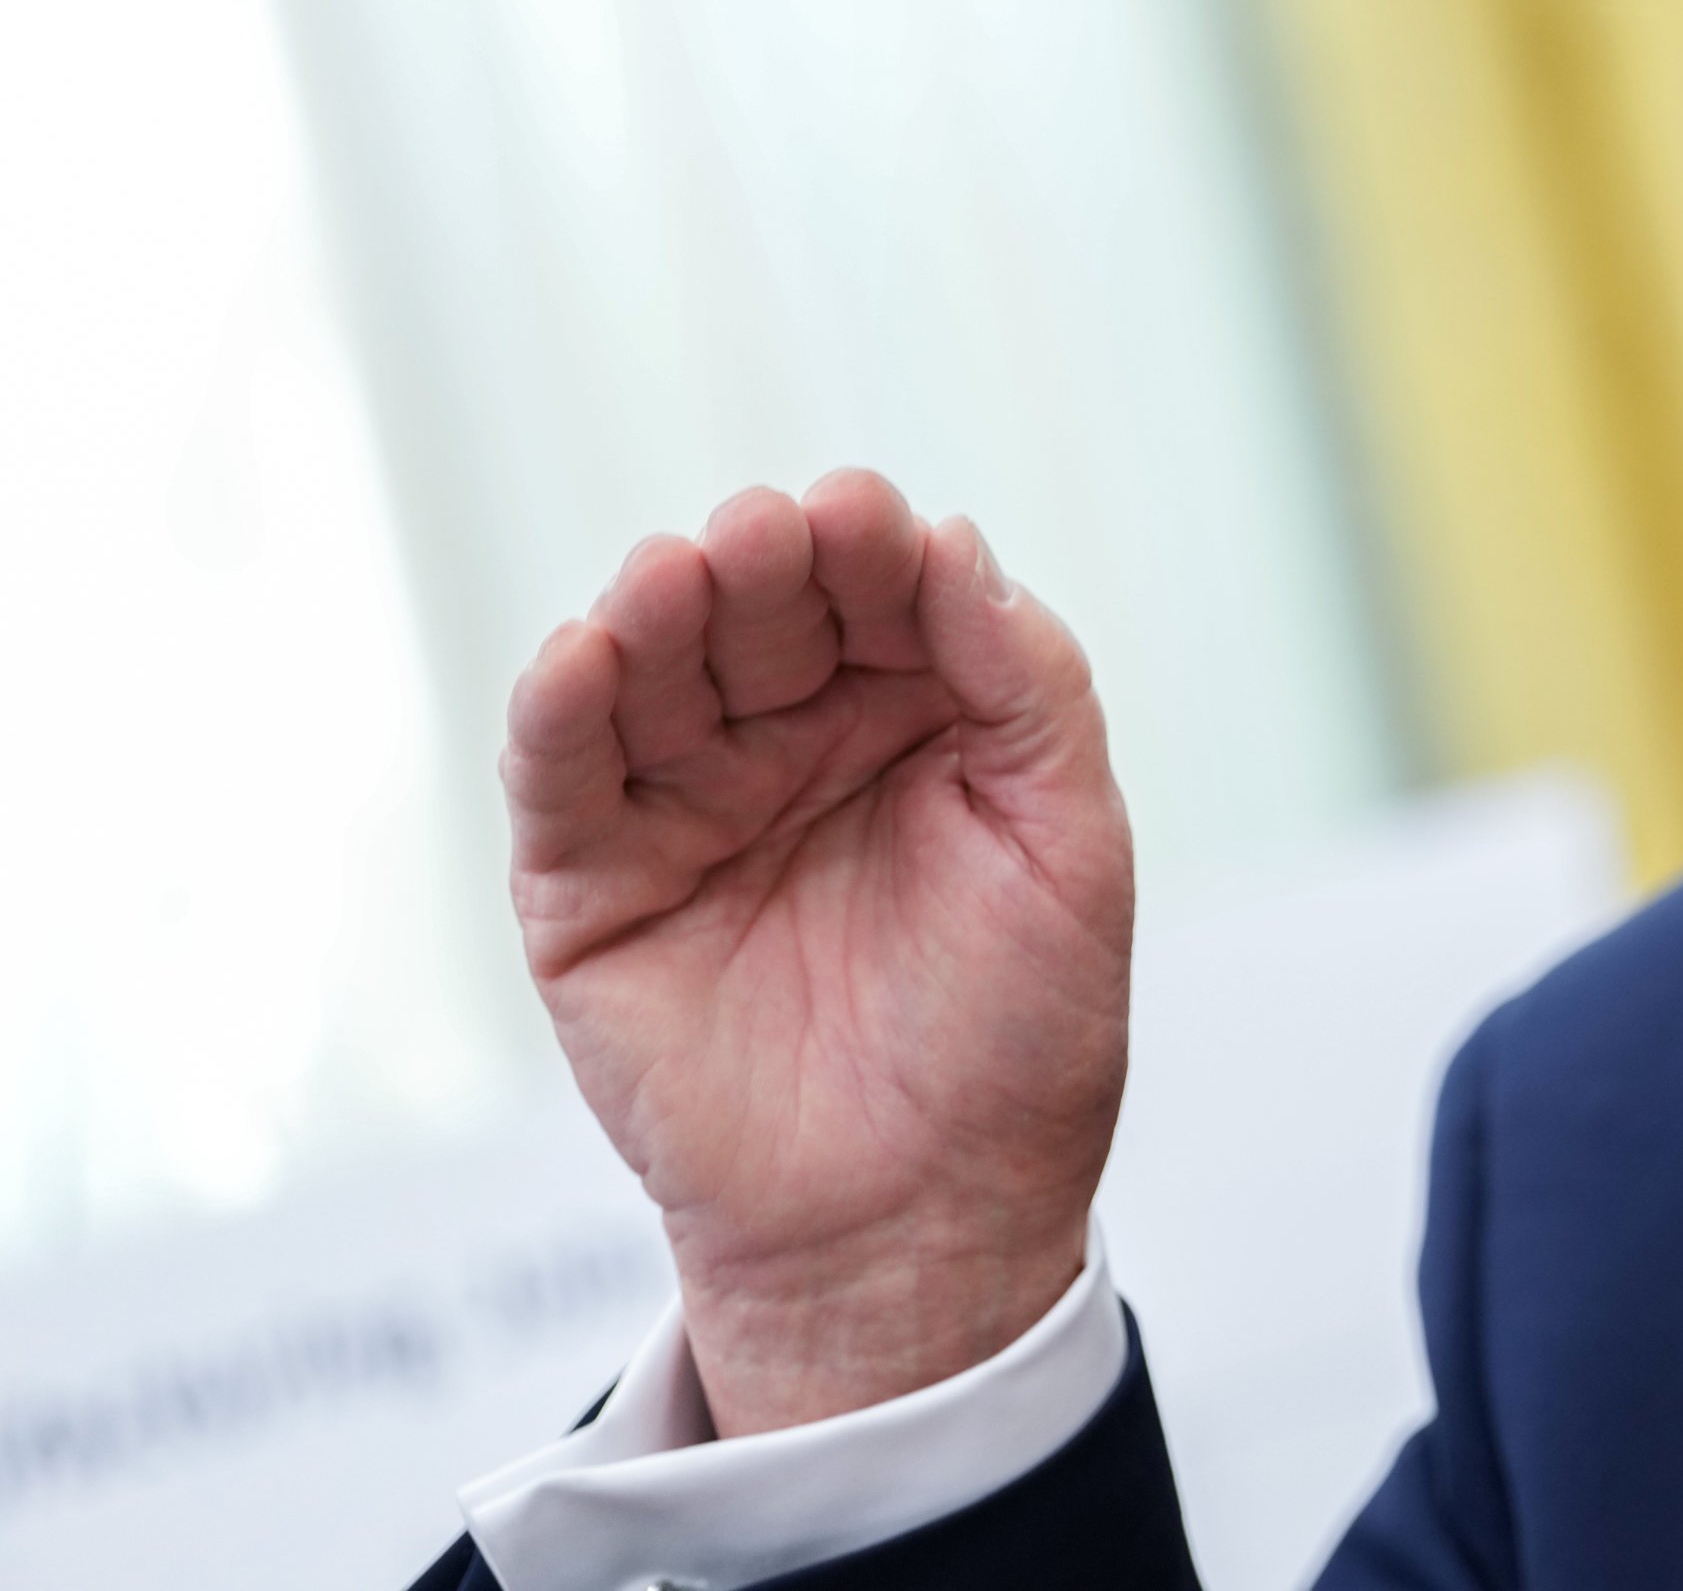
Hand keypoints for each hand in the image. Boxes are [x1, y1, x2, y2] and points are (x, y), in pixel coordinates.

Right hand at [503, 473, 1132, 1434]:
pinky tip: (580, 658)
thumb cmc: (1017, 1035)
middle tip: (762, 536)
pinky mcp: (592, 887)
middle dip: (760, 564)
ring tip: (674, 579)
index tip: (863, 515)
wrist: (925, 1222)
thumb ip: (1025, 686)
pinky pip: (561, 779)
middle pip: (764, 612)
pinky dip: (559, 712)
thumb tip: (959, 542)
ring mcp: (690, 802)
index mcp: (919, 712)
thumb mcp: (1068, 841)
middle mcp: (797, 736)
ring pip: (653, 672)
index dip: (872, 548)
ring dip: (653, 612)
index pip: (885, 593)